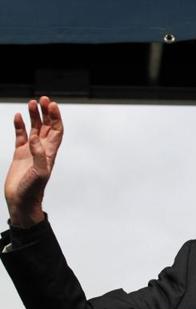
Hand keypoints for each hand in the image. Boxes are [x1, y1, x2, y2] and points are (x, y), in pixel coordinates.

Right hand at [4, 97, 62, 227]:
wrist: (22, 201)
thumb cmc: (32, 190)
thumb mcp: (39, 173)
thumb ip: (39, 155)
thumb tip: (35, 138)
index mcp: (50, 153)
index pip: (56, 131)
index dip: (56, 118)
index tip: (52, 105)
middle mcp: (42, 150)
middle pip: (47, 127)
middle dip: (47, 113)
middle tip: (43, 99)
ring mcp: (31, 151)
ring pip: (34, 129)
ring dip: (34, 116)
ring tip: (31, 103)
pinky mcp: (20, 154)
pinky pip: (20, 136)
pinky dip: (20, 126)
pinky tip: (19, 117)